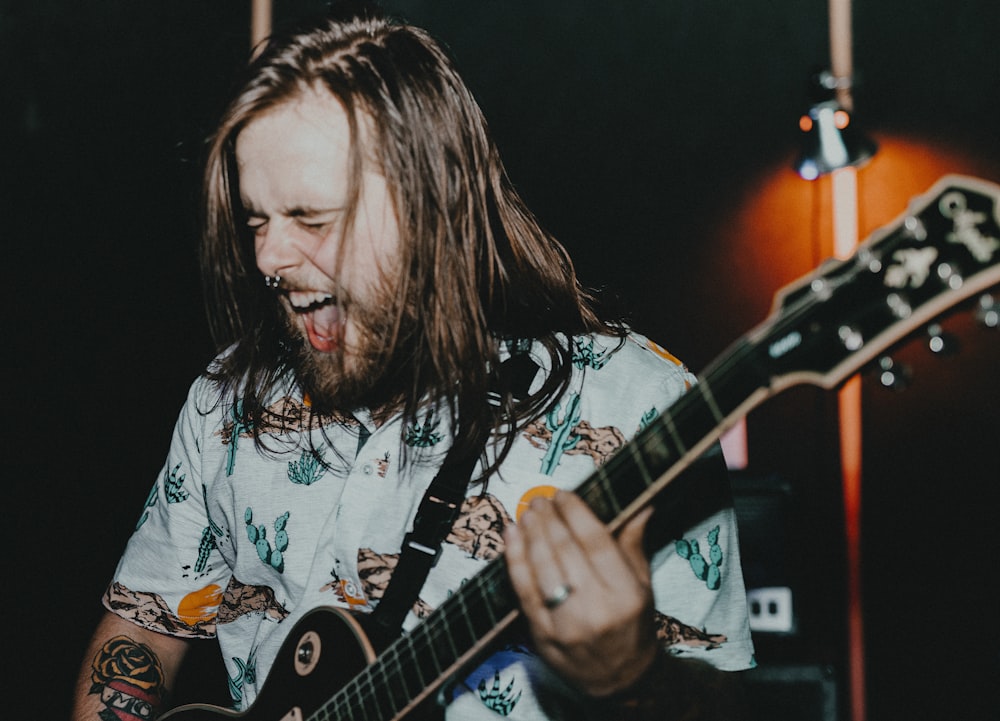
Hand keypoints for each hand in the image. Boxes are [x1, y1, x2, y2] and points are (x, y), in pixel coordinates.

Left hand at [503, 490, 658, 696]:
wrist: (618, 680)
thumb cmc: (632, 626)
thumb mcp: (642, 586)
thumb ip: (633, 544)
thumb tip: (641, 505)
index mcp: (626, 593)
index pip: (596, 541)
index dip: (576, 513)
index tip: (564, 494)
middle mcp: (597, 608)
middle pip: (566, 550)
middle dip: (549, 518)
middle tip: (541, 500)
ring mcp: (566, 624)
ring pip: (542, 566)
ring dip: (531, 533)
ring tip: (528, 512)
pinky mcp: (542, 634)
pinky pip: (523, 589)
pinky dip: (514, 559)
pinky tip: (511, 536)